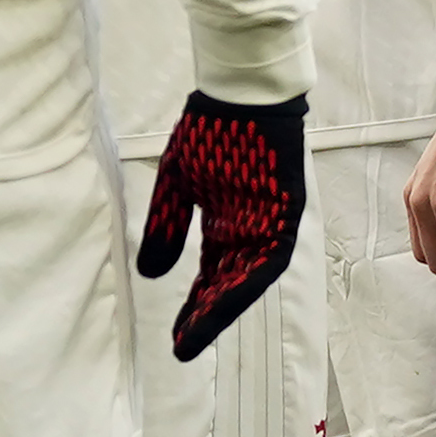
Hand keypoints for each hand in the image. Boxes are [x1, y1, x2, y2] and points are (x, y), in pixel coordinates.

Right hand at [138, 90, 310, 359]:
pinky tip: (222, 297)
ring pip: (248, 276)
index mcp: (228, 223)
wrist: (242, 90)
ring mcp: (270, 221)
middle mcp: (252, 229)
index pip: (213, 274)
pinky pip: (267, 255)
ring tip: (196, 331)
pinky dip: (245, 278)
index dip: (195, 305)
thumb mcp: (178, 183)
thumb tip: (150, 275)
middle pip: (229, 282)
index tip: (176, 337)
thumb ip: (166, 226)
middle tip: (182, 347)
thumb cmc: (213, 130)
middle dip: (206, 315)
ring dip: (223, 304)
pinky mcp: (285, 211)